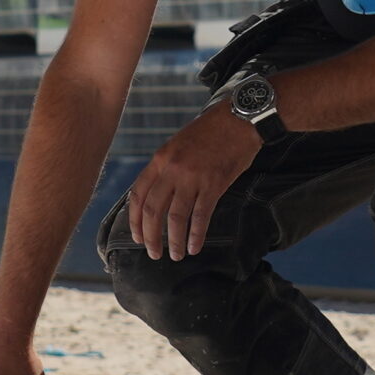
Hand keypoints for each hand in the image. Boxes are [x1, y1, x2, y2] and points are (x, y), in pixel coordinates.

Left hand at [126, 101, 260, 260]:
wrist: (239, 119)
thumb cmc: (211, 131)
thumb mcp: (179, 144)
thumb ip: (167, 167)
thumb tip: (159, 195)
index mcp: (160, 159)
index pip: (138, 195)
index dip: (135, 220)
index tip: (137, 237)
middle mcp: (172, 169)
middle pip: (153, 210)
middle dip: (151, 237)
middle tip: (154, 253)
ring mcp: (193, 177)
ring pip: (175, 217)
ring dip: (174, 241)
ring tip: (176, 256)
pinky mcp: (214, 184)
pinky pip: (200, 216)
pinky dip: (196, 235)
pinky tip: (195, 247)